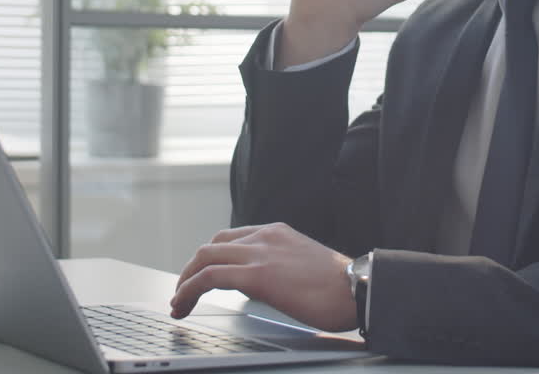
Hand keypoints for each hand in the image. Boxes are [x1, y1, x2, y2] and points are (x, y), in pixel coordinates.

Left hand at [169, 223, 358, 332]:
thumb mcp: (305, 266)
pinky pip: (209, 277)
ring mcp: (259, 253)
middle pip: (212, 246)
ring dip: (185, 281)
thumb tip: (266, 286)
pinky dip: (189, 290)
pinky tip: (183, 305)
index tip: (202, 278)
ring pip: (204, 258)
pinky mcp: (256, 275)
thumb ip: (281, 267)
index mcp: (277, 232)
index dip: (210, 259)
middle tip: (183, 292)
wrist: (359, 288)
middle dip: (191, 270)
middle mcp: (265, 236)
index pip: (231, 238)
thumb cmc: (342, 287)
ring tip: (179, 302)